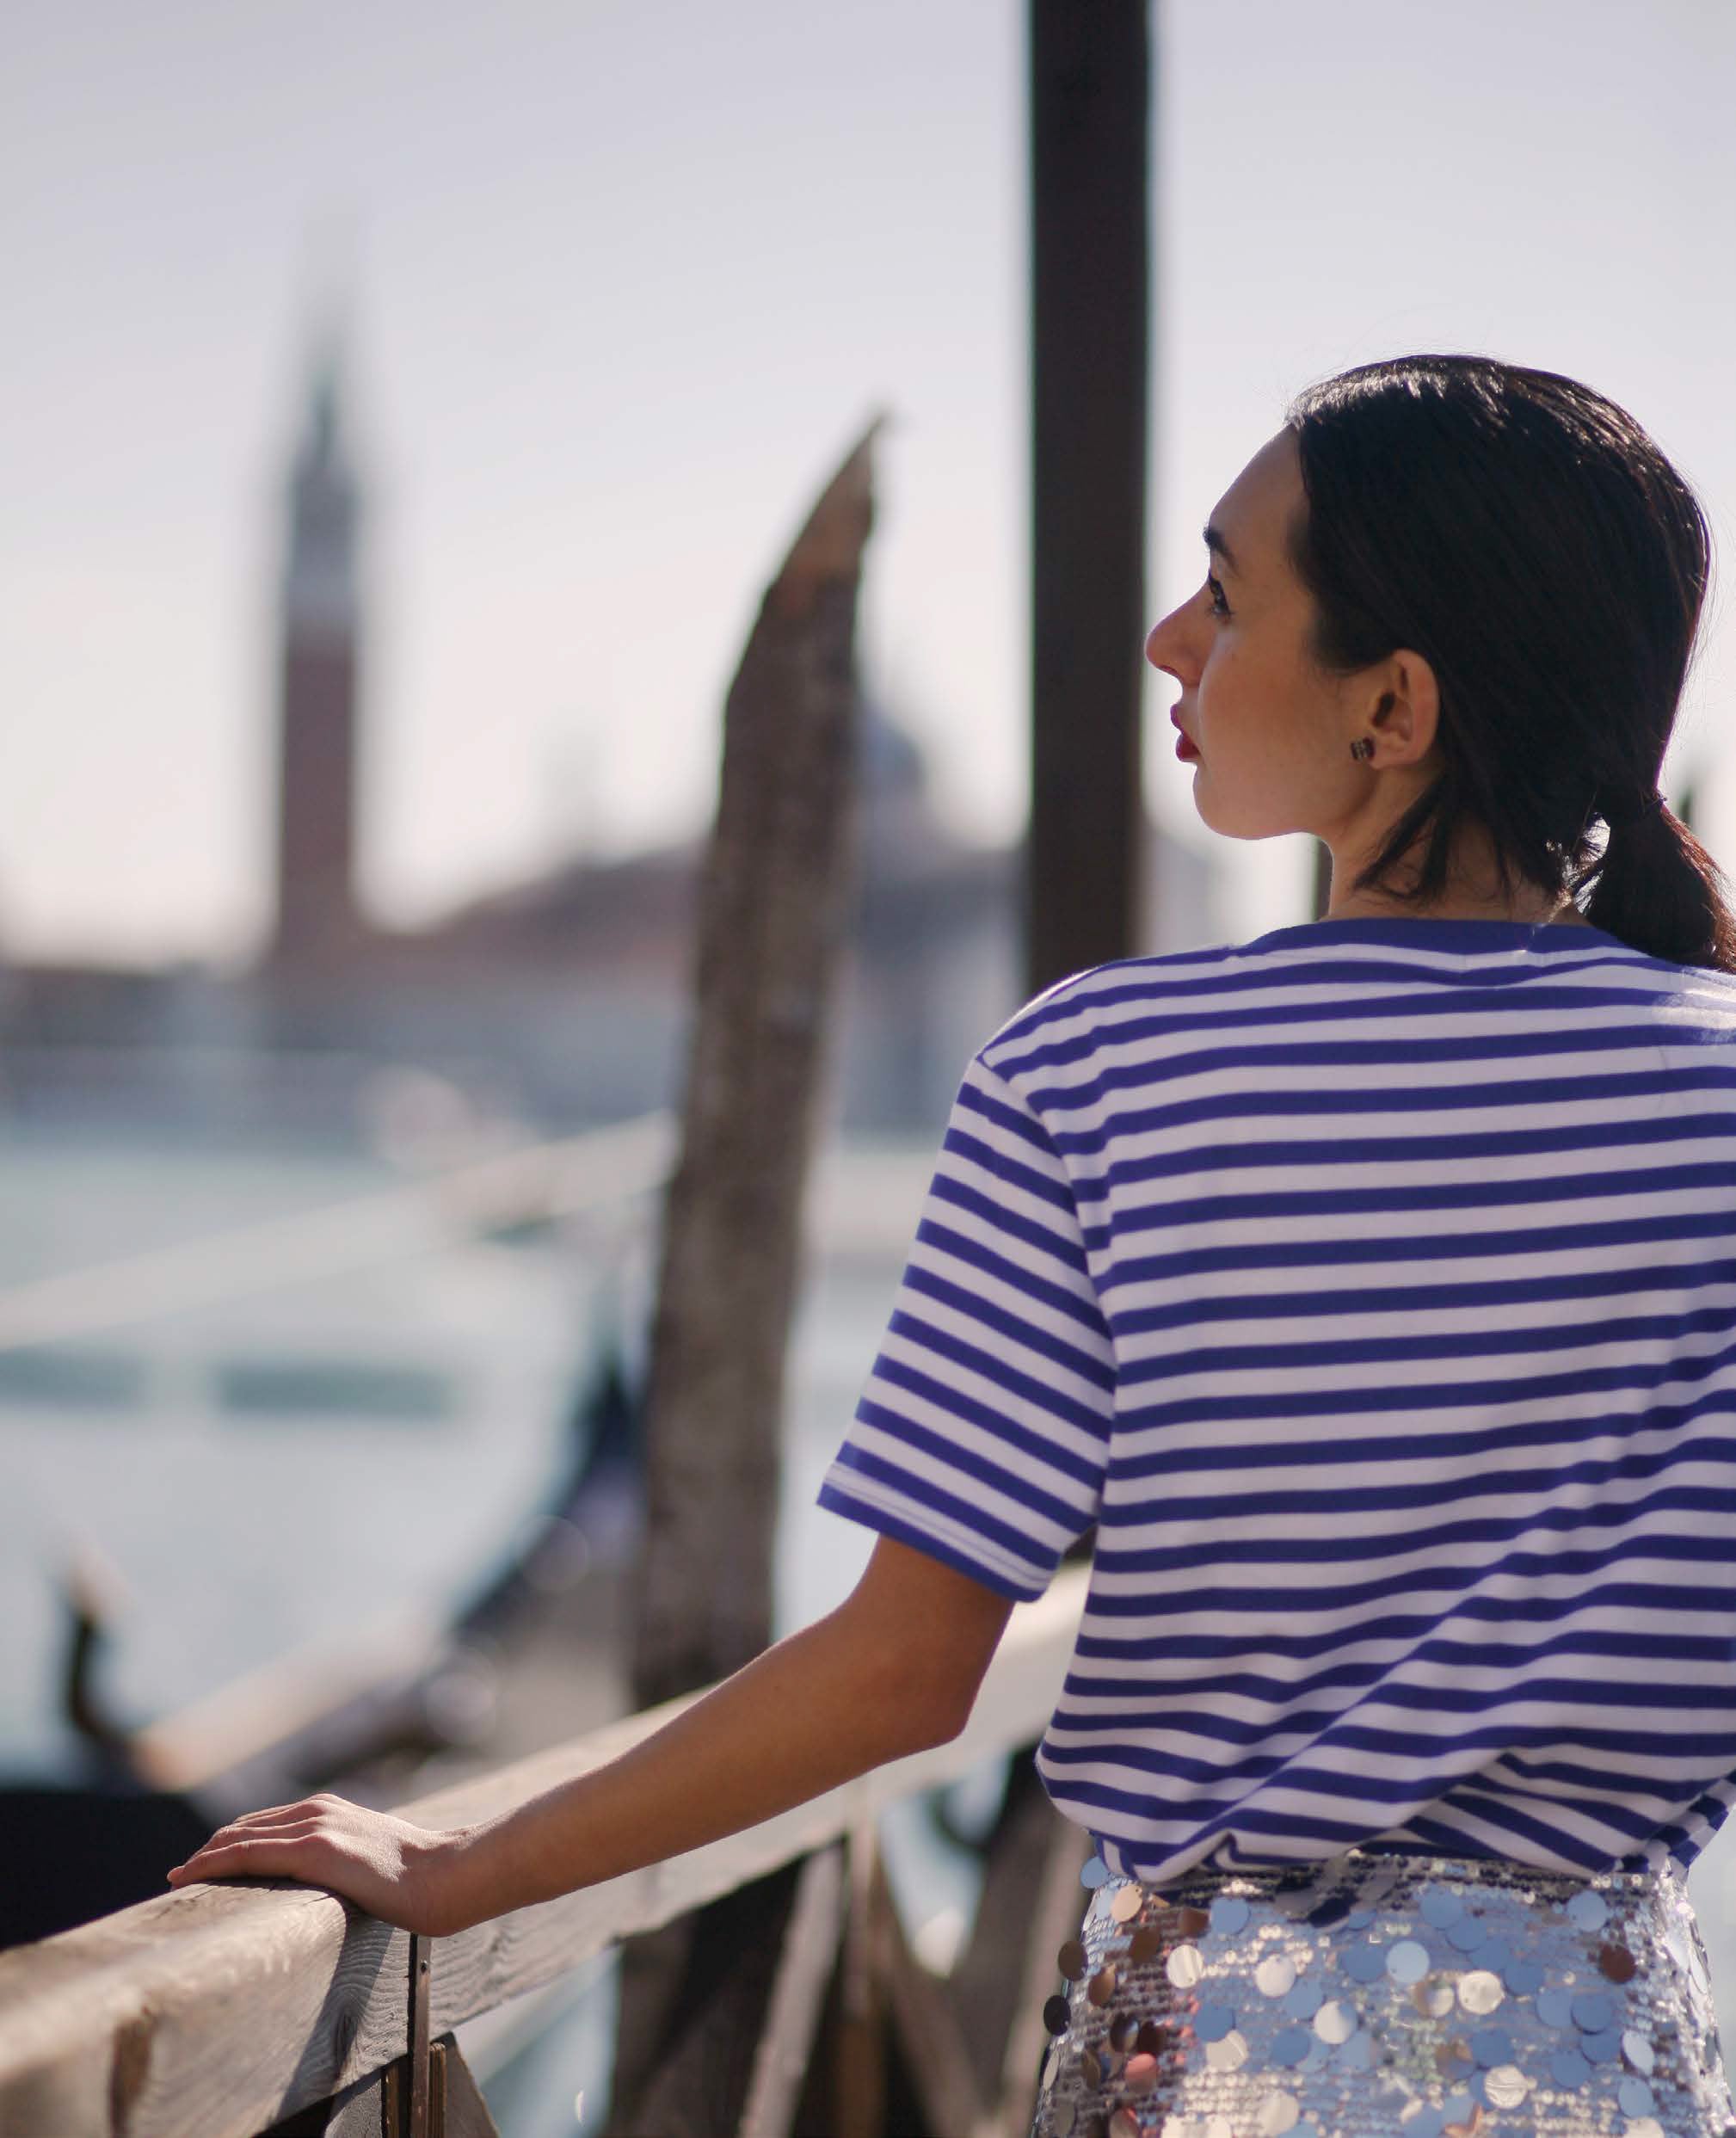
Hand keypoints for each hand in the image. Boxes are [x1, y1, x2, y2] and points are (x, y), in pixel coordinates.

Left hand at [166, 1791, 475, 1935]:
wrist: (449, 1874)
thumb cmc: (421, 1878)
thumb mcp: (375, 1860)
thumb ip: (349, 1861)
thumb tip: (341, 1886)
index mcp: (332, 1811)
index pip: (265, 1824)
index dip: (231, 1843)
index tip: (204, 1866)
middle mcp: (318, 1811)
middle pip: (244, 1827)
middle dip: (209, 1851)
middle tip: (180, 1877)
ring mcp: (315, 1827)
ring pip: (238, 1837)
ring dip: (203, 1858)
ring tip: (177, 1880)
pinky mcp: (314, 1850)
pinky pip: (247, 1853)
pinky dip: (212, 1864)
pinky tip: (191, 1879)